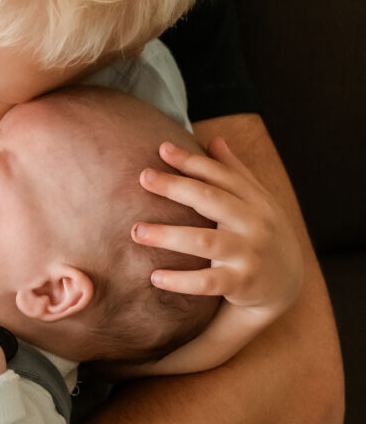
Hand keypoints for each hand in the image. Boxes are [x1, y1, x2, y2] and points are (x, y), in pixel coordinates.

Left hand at [133, 136, 302, 322]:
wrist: (287, 285)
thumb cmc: (259, 235)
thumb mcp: (256, 203)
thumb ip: (234, 173)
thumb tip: (215, 139)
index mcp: (254, 200)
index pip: (220, 175)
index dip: (192, 161)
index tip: (162, 148)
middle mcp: (254, 223)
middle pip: (210, 200)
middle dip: (176, 187)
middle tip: (143, 177)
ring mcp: (248, 254)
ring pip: (204, 241)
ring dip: (168, 236)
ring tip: (137, 231)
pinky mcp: (241, 283)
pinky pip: (207, 282)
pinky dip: (180, 280)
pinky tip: (154, 277)